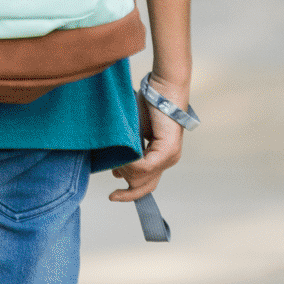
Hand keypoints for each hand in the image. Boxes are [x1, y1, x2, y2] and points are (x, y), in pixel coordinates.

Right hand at [109, 78, 186, 202]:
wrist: (162, 87)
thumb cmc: (148, 104)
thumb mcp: (134, 133)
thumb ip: (129, 152)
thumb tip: (117, 171)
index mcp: (162, 156)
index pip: (148, 184)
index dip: (131, 193)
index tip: (113, 196)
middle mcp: (169, 159)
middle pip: (145, 185)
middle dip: (126, 184)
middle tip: (113, 174)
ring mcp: (170, 155)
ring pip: (143, 177)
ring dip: (126, 170)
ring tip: (116, 159)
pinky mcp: (167, 149)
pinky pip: (145, 167)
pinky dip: (130, 164)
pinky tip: (122, 157)